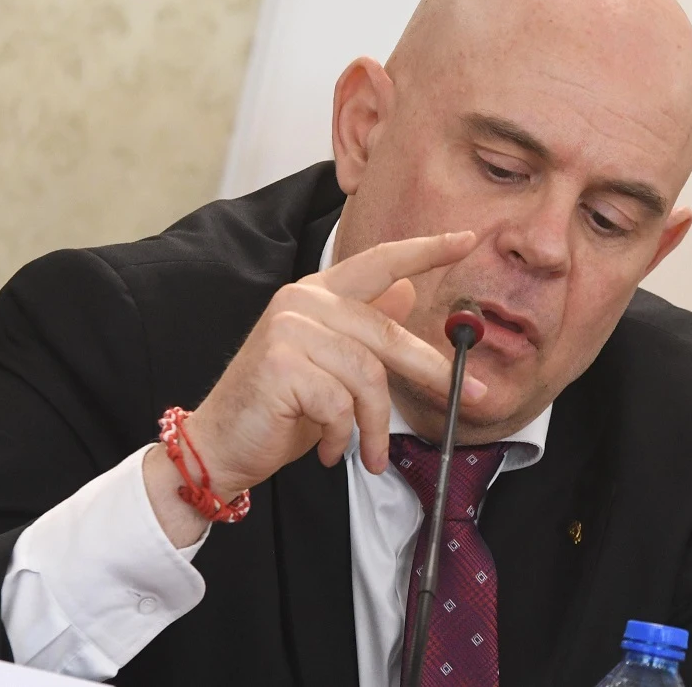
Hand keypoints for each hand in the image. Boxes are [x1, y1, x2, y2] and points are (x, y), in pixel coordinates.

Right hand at [180, 230, 485, 494]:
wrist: (220, 446)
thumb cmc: (278, 408)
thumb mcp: (333, 366)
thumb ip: (366, 327)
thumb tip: (408, 292)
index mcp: (318, 294)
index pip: (381, 260)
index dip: (427, 249)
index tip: (467, 239)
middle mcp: (302, 301)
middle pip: (387, 331)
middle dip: (431, 369)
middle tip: (471, 396)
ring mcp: (289, 329)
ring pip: (368, 376)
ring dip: (376, 425)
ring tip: (370, 452)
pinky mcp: (282, 365)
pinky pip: (341, 404)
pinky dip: (342, 435)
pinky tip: (329, 449)